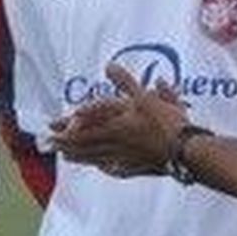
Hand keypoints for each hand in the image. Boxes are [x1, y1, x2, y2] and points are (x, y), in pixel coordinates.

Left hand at [49, 64, 188, 177]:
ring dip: (78, 156)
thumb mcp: (146, 96)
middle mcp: (115, 143)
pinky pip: (114, 168)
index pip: (85, 125)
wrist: (185, 151)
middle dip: (66, 143)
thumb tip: (109, 66)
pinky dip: (104, 167)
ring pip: (95, 157)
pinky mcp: (136, 168)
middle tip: (51, 144)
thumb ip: (125, 82)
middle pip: (85, 144)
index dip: (68, 125)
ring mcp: (124, 158)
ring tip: (66, 156)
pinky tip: (101, 167)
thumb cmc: (166, 123)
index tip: (53, 125)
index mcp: (115, 125)